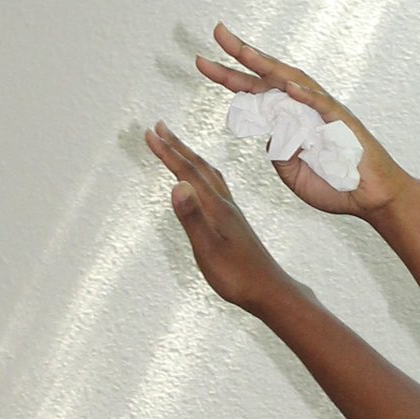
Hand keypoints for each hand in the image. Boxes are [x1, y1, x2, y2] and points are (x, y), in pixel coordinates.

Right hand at [143, 121, 292, 314]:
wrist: (270, 291)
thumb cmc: (238, 277)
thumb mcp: (208, 249)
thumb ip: (192, 217)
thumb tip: (177, 184)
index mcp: (216, 208)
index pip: (187, 172)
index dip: (167, 152)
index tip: (149, 133)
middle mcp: (225, 204)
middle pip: (198, 166)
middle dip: (177, 145)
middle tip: (158, 127)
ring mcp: (231, 212)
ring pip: (209, 174)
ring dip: (191, 157)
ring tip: (178, 146)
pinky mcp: (235, 222)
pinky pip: (217, 188)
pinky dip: (205, 175)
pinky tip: (203, 183)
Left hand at [191, 21, 406, 219]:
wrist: (372, 198)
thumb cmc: (336, 184)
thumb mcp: (292, 173)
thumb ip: (278, 152)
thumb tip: (267, 134)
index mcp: (287, 119)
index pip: (253, 92)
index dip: (228, 77)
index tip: (202, 61)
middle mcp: (302, 107)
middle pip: (267, 76)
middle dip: (241, 54)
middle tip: (216, 31)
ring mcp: (323, 111)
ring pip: (293, 81)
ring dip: (268, 65)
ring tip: (244, 51)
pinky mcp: (343, 123)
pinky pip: (323, 106)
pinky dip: (306, 96)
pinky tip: (289, 86)